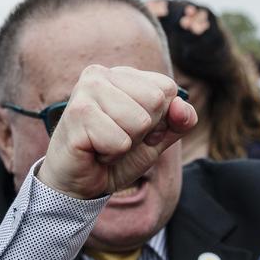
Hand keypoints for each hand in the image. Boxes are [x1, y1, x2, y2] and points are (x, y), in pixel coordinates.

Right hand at [38, 66, 195, 198]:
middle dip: (143, 132)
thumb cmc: (115, 155)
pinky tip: (94, 151)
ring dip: (126, 144)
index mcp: (122, 74)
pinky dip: (111, 155)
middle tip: (117, 138)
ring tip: (104, 144)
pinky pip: (119, 142)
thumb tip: (182, 107)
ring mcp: (86, 91)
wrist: (78, 185)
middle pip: (156, 102)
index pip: (167, 88)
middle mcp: (101, 74)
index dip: (160, 119)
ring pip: (139, 122)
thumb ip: (179, 121)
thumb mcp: (157, 138)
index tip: (135, 130)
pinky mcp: (77, 114)